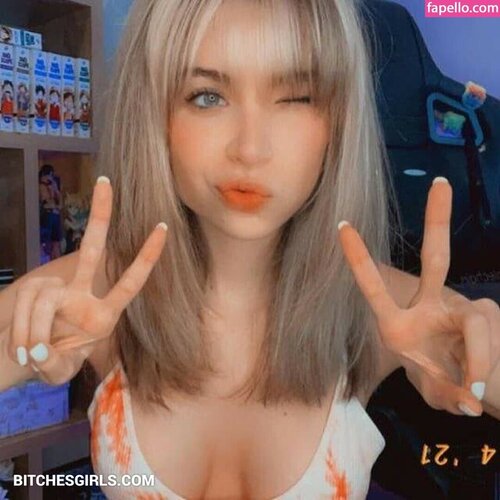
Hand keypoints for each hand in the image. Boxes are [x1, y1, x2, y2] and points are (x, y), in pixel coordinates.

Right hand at [6, 177, 167, 384]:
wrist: (27, 358)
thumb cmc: (55, 362)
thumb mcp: (62, 370)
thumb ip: (56, 364)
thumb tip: (42, 350)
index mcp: (105, 315)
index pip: (131, 281)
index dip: (146, 257)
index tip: (162, 228)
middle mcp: (84, 294)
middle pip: (93, 250)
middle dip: (100, 217)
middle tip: (106, 183)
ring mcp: (58, 289)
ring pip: (46, 300)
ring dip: (34, 335)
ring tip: (33, 356)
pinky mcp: (35, 289)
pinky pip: (28, 305)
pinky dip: (22, 333)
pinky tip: (23, 348)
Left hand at [338, 177, 499, 415]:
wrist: (477, 388)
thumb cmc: (444, 380)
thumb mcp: (435, 390)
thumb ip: (444, 392)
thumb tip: (468, 400)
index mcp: (399, 322)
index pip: (375, 286)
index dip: (359, 258)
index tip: (342, 224)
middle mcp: (430, 305)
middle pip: (436, 258)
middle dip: (439, 221)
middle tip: (442, 183)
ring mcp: (462, 307)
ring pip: (475, 320)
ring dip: (473, 365)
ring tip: (468, 394)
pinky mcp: (487, 315)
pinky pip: (485, 345)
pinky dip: (479, 374)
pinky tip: (475, 394)